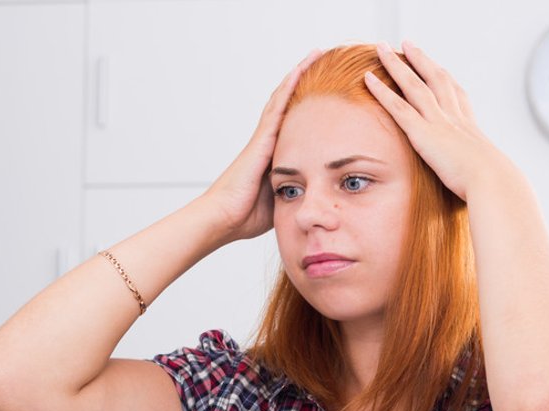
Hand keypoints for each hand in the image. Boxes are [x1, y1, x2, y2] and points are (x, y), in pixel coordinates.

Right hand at [197, 49, 321, 241]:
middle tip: (321, 57)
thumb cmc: (246, 215)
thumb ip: (296, 189)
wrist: (223, 218)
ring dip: (298, 75)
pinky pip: (277, 108)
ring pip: (282, 98)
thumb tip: (317, 193)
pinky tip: (299, 72)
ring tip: (315, 54)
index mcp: (273, 153)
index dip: (306, 101)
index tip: (325, 87)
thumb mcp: (281, 200)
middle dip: (304, 80)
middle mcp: (267, 139)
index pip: (293, 120)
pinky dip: (288, 88)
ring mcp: (263, 137)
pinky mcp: (261, 140)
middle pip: (287, 101)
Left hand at [365, 41, 508, 201]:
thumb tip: (482, 190)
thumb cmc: (495, 187)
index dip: (447, 81)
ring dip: (396, 64)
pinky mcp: (423, 133)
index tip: (440, 69)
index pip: (458, 98)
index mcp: (471, 129)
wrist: (493, 182)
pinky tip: (367, 77)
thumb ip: (480, 177)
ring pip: (413, 85)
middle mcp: (455, 119)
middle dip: (421, 60)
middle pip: (436, 80)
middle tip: (408, 45)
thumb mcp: (489, 179)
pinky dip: (381, 90)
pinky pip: (398, 106)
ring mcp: (439, 123)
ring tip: (381, 48)